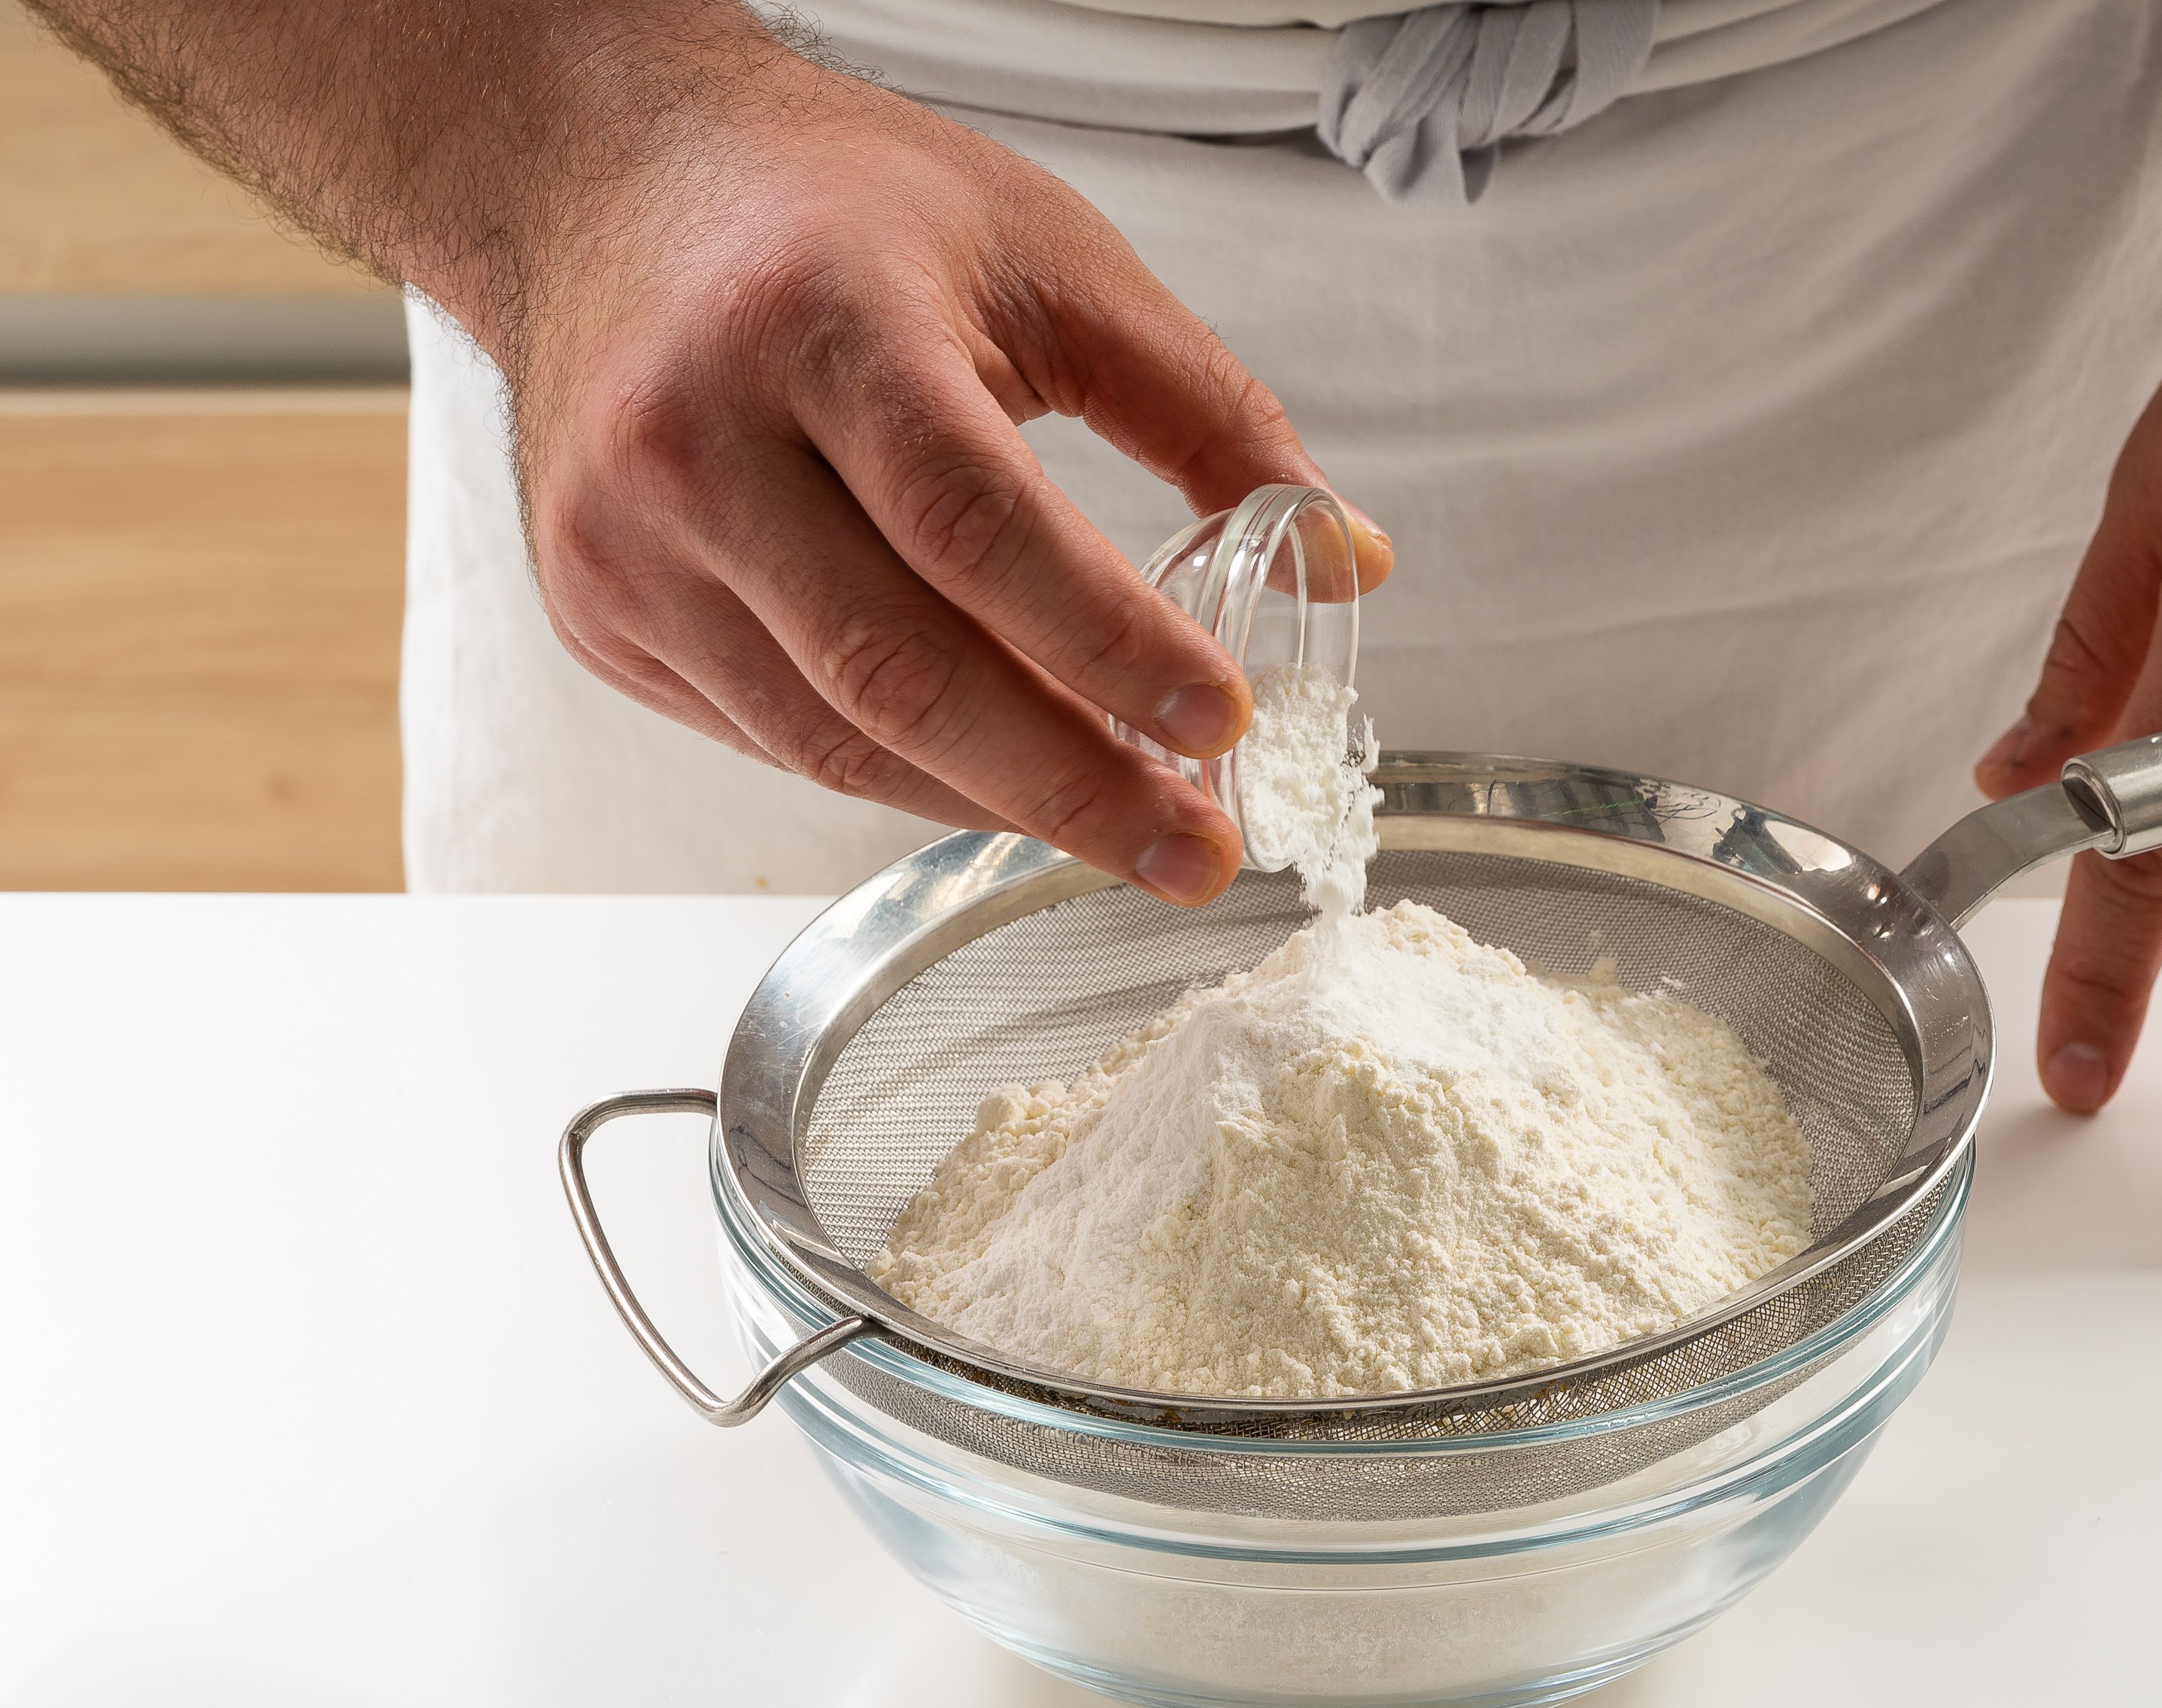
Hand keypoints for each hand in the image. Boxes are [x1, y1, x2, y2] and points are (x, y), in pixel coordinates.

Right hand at [495, 40, 1392, 903]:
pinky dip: (903, 775)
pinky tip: (1000, 779)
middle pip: (899, 669)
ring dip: (997, 804)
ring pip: (834, 737)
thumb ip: (1205, 410)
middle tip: (1197, 849)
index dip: (1110, 646)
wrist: (608, 185)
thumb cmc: (831, 211)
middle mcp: (694, 442)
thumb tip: (1340, 553)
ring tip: (1127, 830)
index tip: (1224, 722)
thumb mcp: (1049, 260)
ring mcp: (626, 545)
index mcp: (819, 326)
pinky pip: (776, 739)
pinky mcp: (602, 615)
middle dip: (1072, 785)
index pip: (978, 529)